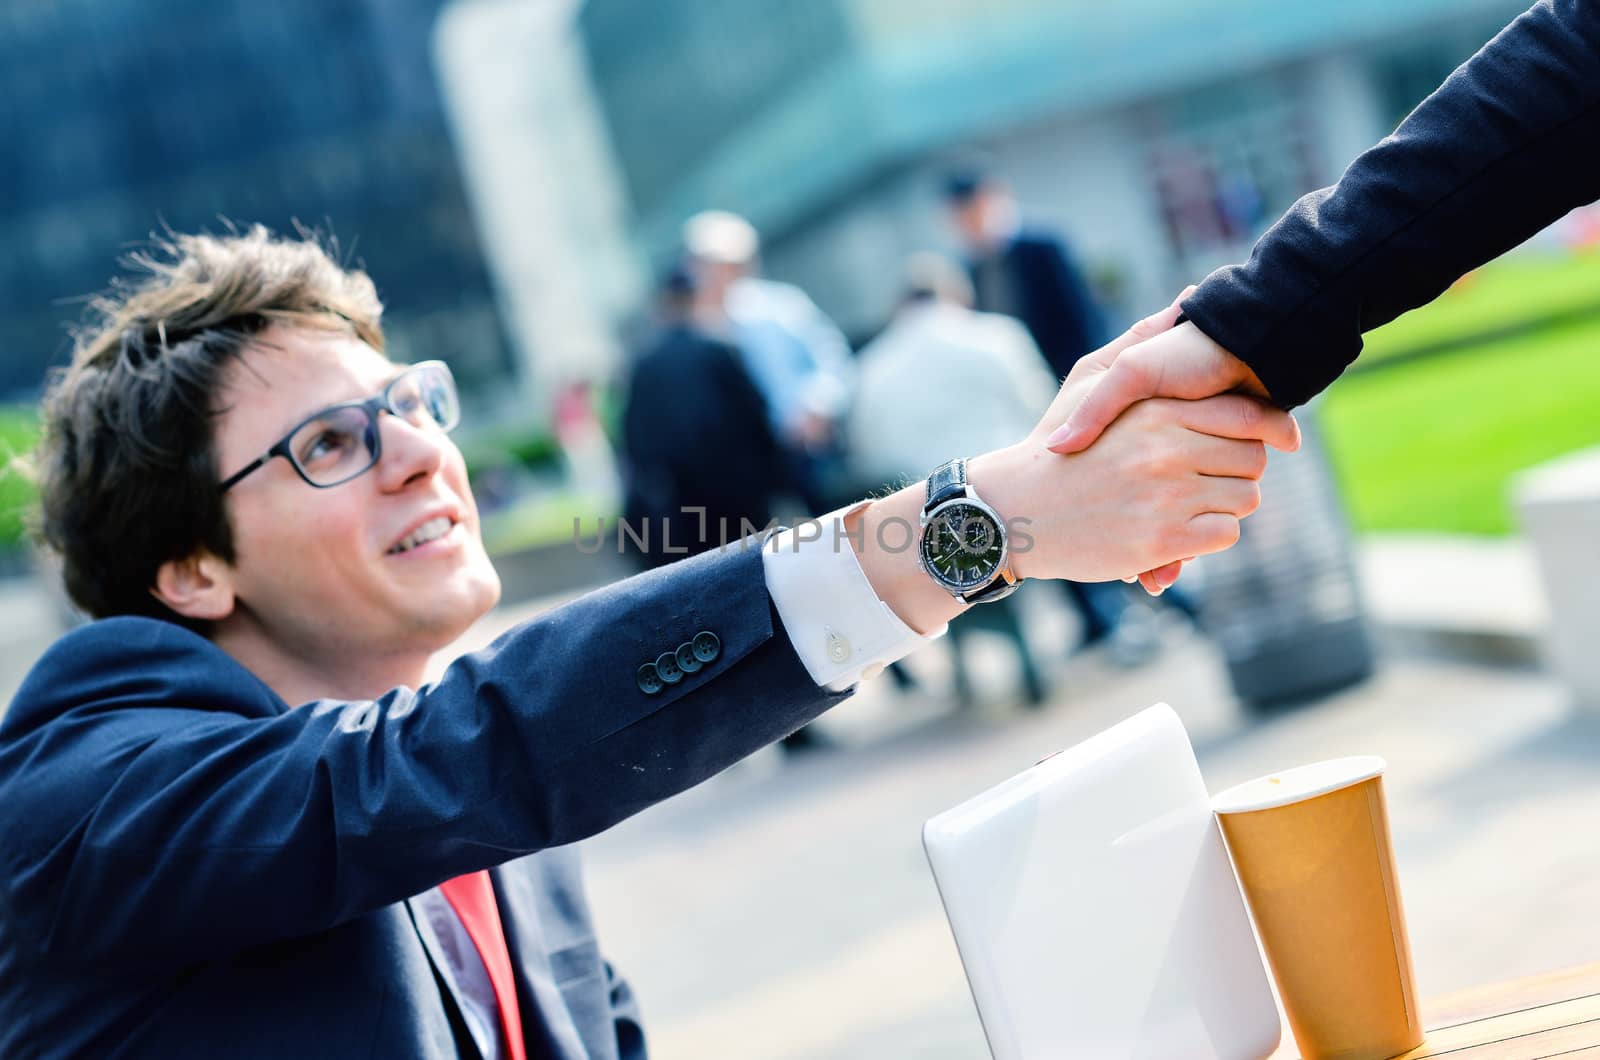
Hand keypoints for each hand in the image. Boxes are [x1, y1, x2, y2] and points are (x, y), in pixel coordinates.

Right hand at [845, 303, 1295, 635]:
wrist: (1012, 511)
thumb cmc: (1052, 446)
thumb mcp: (1089, 380)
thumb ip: (1140, 341)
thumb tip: (1188, 299)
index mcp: (1156, 411)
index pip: (1247, 417)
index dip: (1268, 428)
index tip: (1274, 440)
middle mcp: (1165, 451)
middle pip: (1253, 460)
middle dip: (1240, 469)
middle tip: (1214, 475)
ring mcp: (1165, 497)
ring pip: (1244, 500)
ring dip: (1226, 505)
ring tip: (1192, 503)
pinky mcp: (1161, 541)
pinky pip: (1222, 536)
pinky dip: (1209, 538)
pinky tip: (1180, 532)